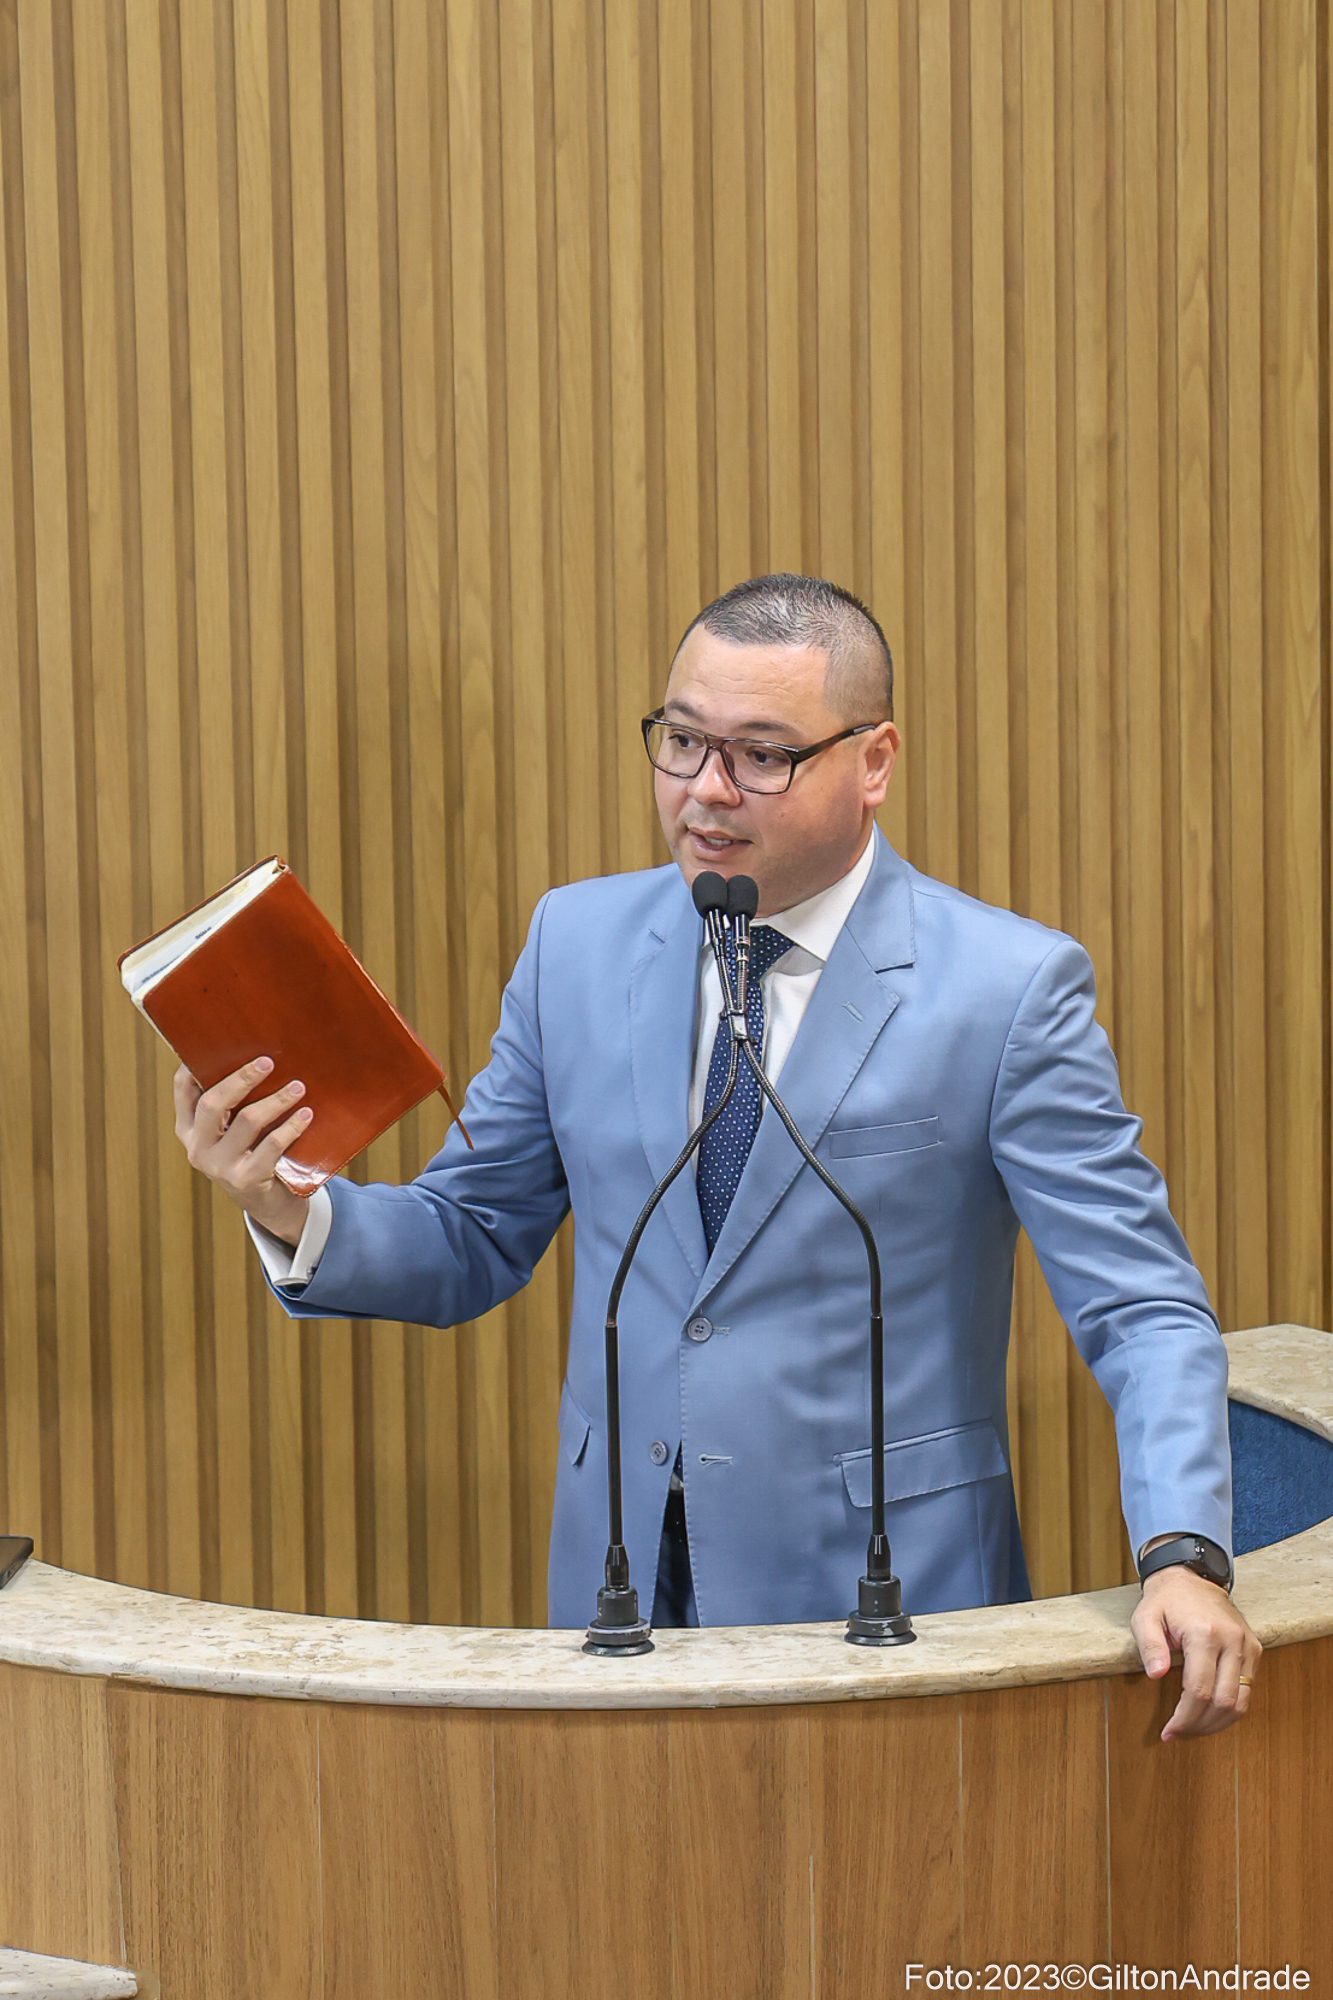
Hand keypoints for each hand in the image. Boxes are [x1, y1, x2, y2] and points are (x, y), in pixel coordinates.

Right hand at [173, 1058, 311, 1245]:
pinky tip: (305, 1114)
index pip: (183, 1089)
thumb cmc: (252, 1151)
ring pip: (247, 1121)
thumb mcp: (232, 1129)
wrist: (267, 1202)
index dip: (196, 1065)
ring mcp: (220, 1166)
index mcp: (188, 1129)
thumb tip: (254, 1053)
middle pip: (213, 1103)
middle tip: (268, 1061)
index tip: (222, 1043)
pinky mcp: (246, 1179)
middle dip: (242, 1078)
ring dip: (276, 1100)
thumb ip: (232, 1102)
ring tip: (298, 1087)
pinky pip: (271, 1146)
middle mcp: (198, 1147)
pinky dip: (291, 1127)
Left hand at [1130, 1566, 1261, 1740]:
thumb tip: (1156, 1675)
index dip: (1184, 1718)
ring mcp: (1247, 1645)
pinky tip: (1210, 1713)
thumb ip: (1150, 1646)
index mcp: (1203, 1633)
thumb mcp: (1146, 1617)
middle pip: (1224, 1702)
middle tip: (1179, 1732)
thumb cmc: (1165, 1600)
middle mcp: (1231, 1640)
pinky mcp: (1254, 1648)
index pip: (1199, 1691)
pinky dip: (1230, 1708)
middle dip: (1200, 1725)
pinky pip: (1248, 1690)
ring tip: (1194, 1728)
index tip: (1168, 1731)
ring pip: (1241, 1702)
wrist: (1192, 1576)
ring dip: (1218, 1723)